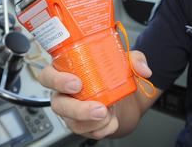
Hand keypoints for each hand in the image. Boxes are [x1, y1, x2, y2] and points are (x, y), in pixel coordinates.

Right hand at [37, 50, 151, 139]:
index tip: (76, 83)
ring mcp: (71, 112)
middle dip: (77, 109)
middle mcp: (64, 93)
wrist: (126, 98)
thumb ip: (134, 59)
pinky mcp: (81, 125)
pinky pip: (86, 132)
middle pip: (58, 104)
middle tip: (98, 108)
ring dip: (92, 122)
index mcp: (66, 71)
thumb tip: (143, 69)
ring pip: (71, 122)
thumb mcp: (125, 61)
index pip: (48, 75)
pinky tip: (111, 122)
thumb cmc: (114, 75)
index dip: (57, 80)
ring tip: (109, 115)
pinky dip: (101, 130)